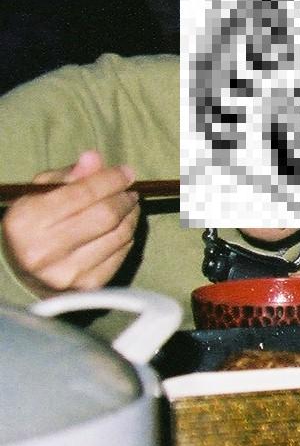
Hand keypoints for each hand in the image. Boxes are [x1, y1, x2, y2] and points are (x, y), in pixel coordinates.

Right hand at [1, 151, 140, 296]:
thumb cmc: (34, 225)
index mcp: (27, 222)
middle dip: (124, 198)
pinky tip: (121, 228)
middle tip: (129, 190)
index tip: (127, 171)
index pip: (82, 193)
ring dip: (130, 216)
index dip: (111, 179)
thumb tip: (94, 158)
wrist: (23, 272)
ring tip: (128, 206)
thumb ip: (68, 176)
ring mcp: (66, 272)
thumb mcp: (39, 194)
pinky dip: (127, 237)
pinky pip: (122, 254)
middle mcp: (44, 250)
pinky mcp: (86, 287)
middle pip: (105, 215)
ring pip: (119, 235)